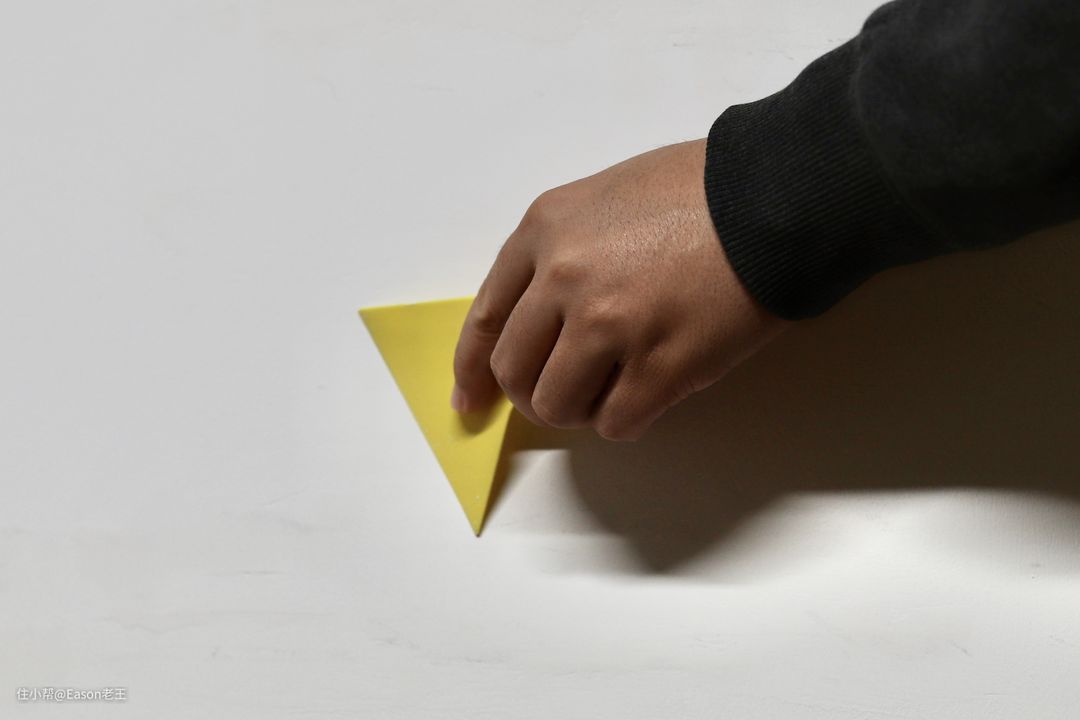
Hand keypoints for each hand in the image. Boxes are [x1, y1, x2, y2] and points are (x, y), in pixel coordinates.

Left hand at [451, 139, 789, 440]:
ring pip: (556, 406)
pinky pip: (614, 423)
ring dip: (578, 409)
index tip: (472, 401)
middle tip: (565, 393)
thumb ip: (563, 250)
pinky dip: (623, 421)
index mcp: (544, 232)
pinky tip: (647, 398)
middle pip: (515, 371)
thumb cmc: (699, 188)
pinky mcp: (660, 367)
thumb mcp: (606, 195)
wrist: (774, 196)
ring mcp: (609, 326)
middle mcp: (564, 280)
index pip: (486, 318)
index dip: (473, 369)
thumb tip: (544, 316)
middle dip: (532, 393)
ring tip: (613, 390)